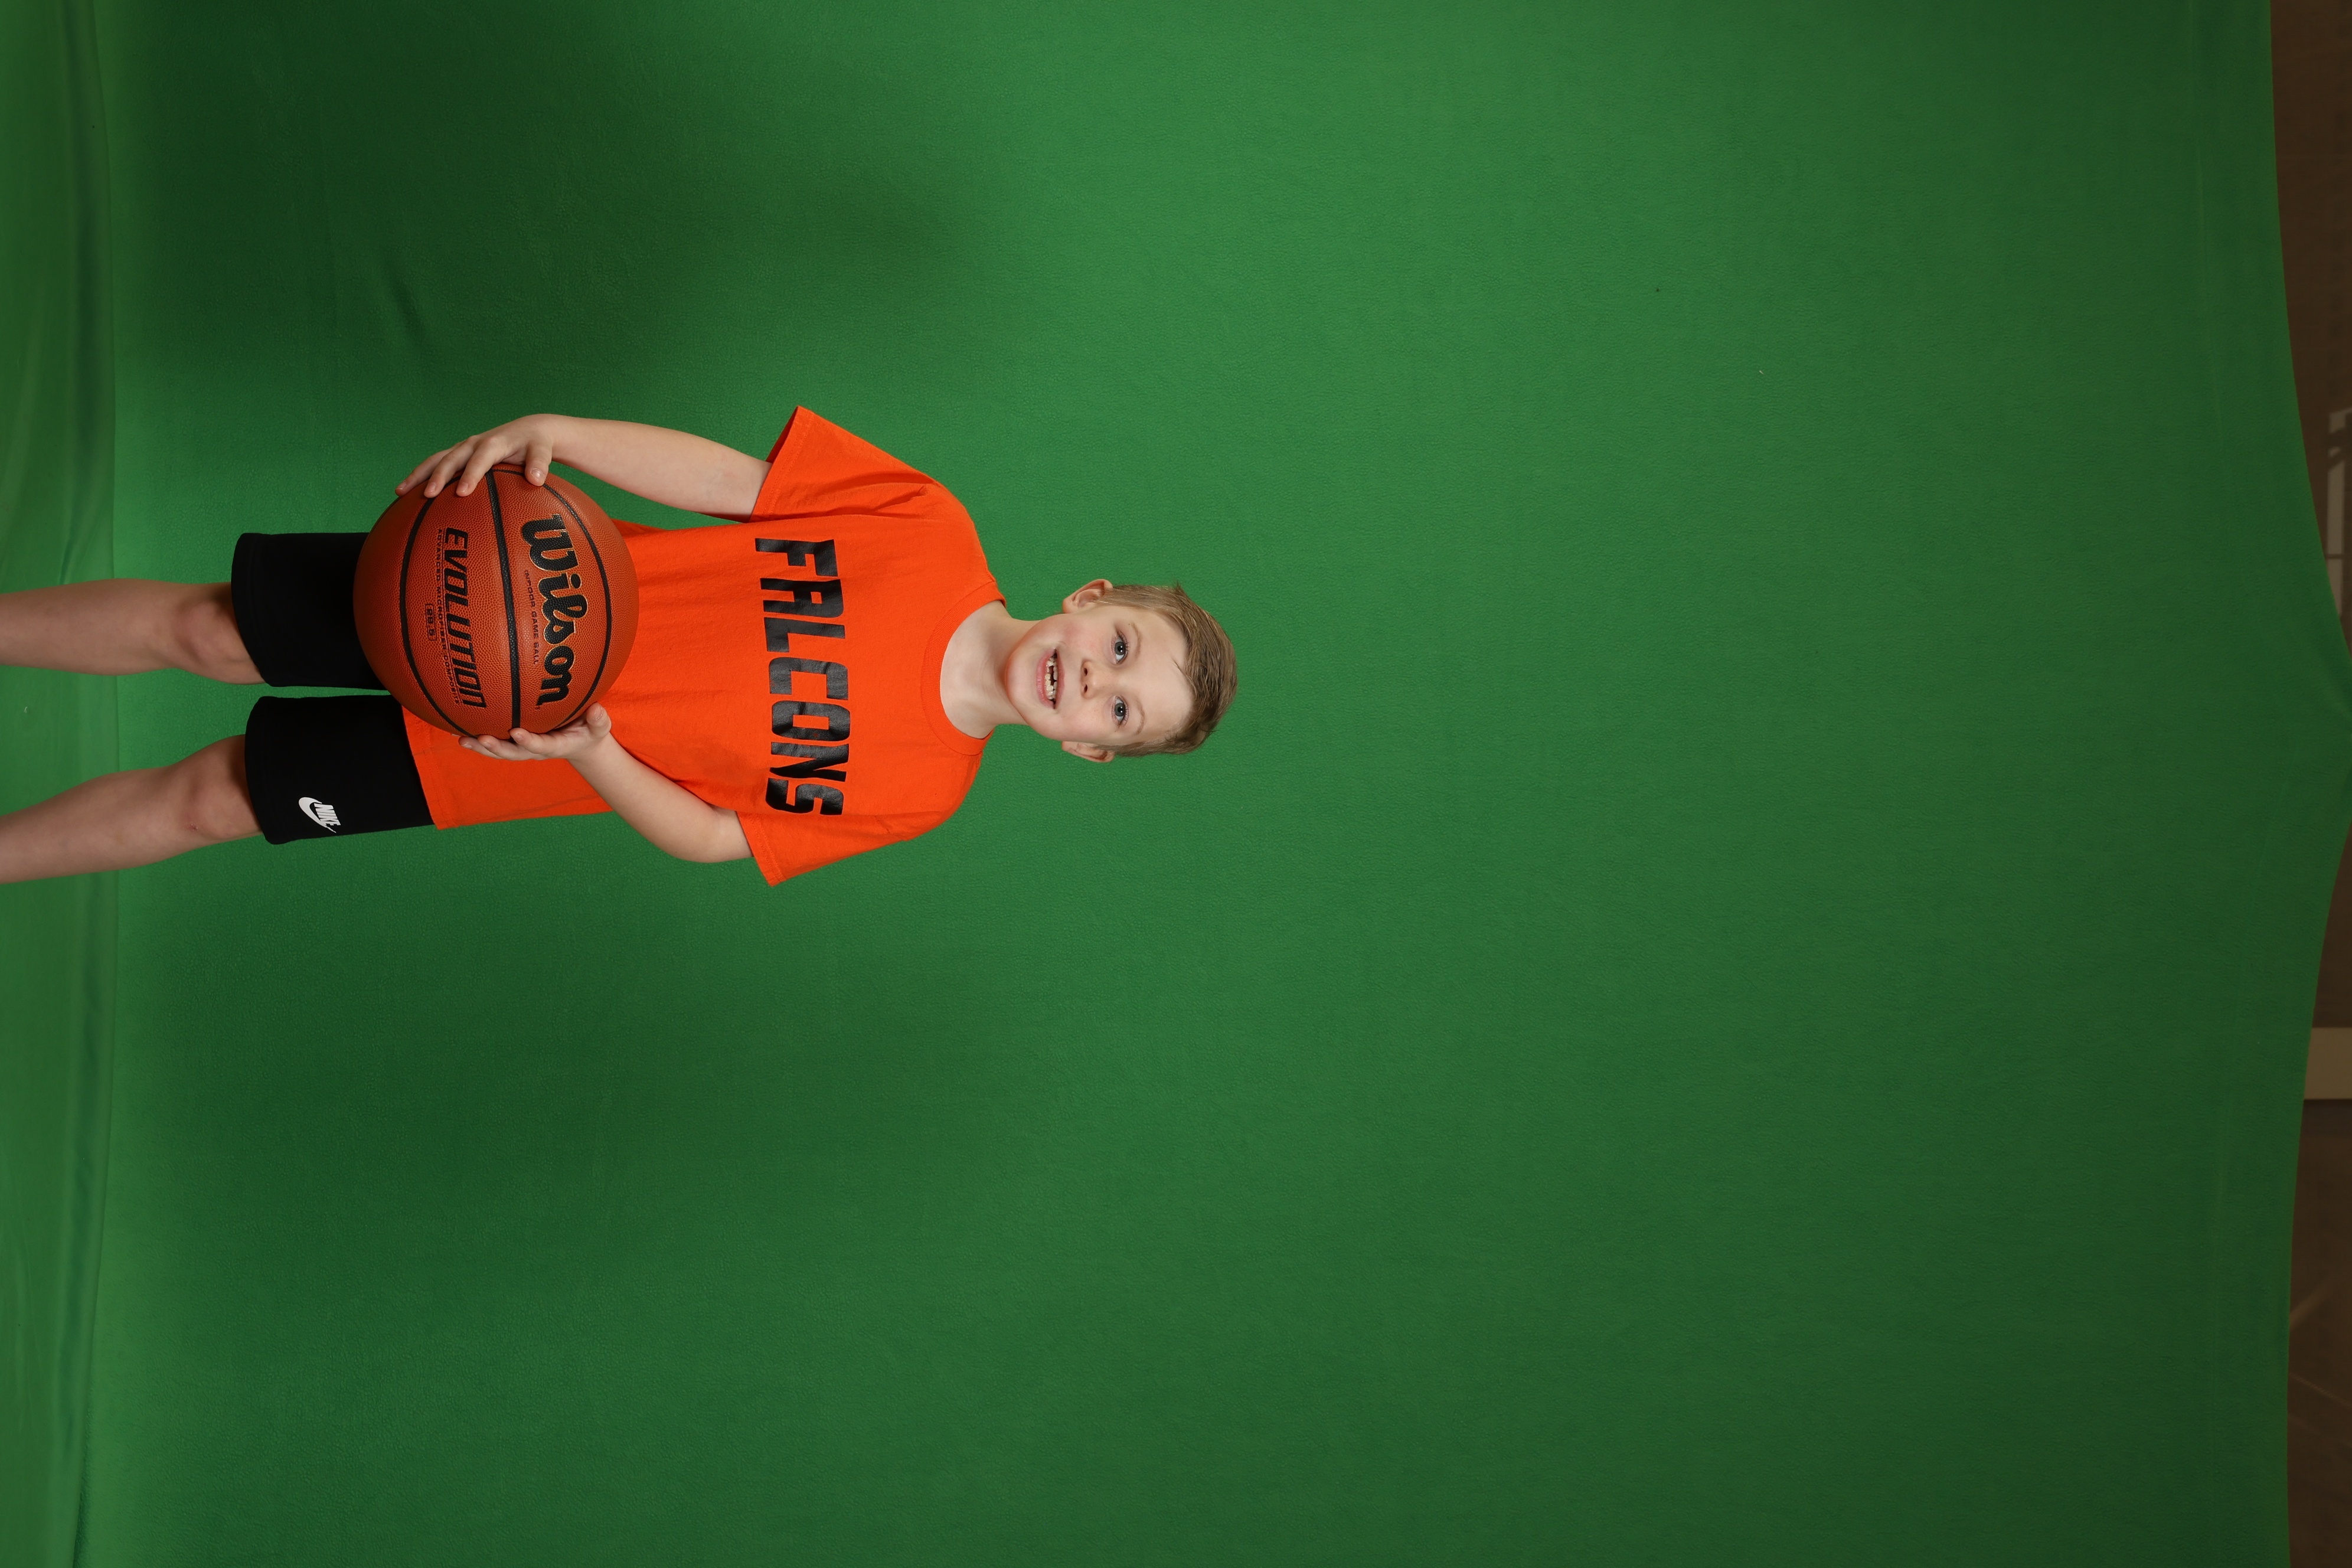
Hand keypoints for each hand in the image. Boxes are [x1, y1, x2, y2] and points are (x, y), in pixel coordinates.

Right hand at [398, 414, 564, 497]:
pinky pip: (437, 464)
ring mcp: (464, 449)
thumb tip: (536, 479)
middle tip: (428, 495)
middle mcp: (474, 444)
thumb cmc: (536, 444)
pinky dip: (421, 476)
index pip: (481, 459)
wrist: (528, 431)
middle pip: (452, 458)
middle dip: (439, 476)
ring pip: (437, 460)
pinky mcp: (459, 454)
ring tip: (400, 492)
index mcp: (493, 443)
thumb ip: (540, 462)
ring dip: (419, 474)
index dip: (471, 474)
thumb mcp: (542, 449)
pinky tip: (407, 494)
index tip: (462, 493)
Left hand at [458, 704, 613, 762]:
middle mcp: (535, 750)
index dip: (529, 741)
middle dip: (497, 748)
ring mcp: (523, 747)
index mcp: (555, 746)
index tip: (517, 732)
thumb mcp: (599, 728)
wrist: (580, 745)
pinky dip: (476, 739)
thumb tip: (597, 709)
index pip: (541, 746)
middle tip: (482, 740)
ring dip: (480, 746)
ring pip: (499, 750)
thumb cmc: (589, 732)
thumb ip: (599, 721)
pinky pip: (494, 742)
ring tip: (460, 739)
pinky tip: (456, 730)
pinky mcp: (515, 742)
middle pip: (513, 753)